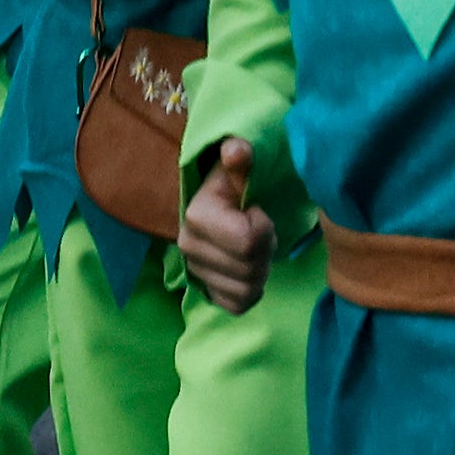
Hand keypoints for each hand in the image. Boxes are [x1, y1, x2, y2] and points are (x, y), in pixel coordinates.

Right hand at [177, 141, 271, 313]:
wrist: (226, 206)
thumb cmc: (239, 185)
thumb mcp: (241, 168)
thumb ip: (241, 159)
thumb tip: (236, 149)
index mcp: (196, 216)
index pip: (248, 241)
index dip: (264, 228)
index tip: (256, 212)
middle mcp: (188, 247)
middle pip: (251, 268)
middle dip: (266, 250)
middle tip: (260, 231)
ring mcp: (195, 273)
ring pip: (248, 289)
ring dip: (261, 270)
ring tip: (254, 248)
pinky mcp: (206, 292)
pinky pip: (239, 305)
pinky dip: (252, 291)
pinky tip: (249, 269)